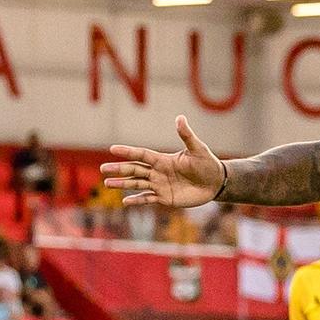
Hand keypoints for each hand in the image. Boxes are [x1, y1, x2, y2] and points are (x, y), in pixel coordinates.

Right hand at [103, 115, 224, 207]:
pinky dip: (137, 200)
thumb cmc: (207, 164)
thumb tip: (180, 118)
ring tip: (107, 184)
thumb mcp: (198, 149)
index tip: (113, 149)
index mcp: (163, 159)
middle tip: (103, 169)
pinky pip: (148, 199)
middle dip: (119, 169)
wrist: (216, 183)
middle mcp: (158, 172)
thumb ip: (187, 135)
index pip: (142, 154)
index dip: (128, 152)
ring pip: (137, 184)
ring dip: (122, 184)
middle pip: (135, 169)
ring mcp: (160, 185)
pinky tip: (125, 201)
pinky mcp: (165, 198)